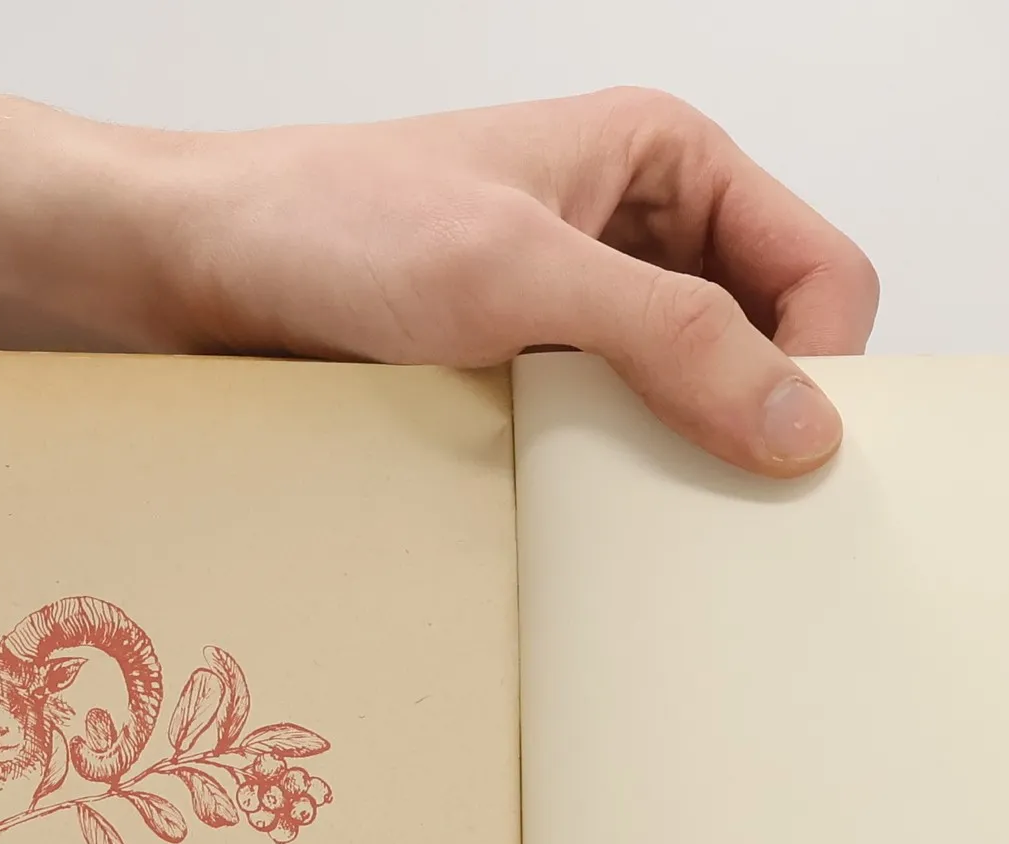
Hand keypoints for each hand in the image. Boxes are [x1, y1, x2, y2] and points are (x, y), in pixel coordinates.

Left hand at [0, 88, 878, 476]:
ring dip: (679, 462)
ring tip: (640, 517)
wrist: (185, 273)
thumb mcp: (517, 272)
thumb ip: (672, 340)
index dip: (821, 369)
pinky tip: (585, 516)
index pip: (824, 275)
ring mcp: (581, 313)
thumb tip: (806, 427)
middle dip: (758, 421)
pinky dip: (616, 482)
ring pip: (693, 402)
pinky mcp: (528, 378)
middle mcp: (637, 232)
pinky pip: (615, 439)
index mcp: (667, 161)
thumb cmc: (329, 227)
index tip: (780, 459)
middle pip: (770, 343)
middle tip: (723, 511)